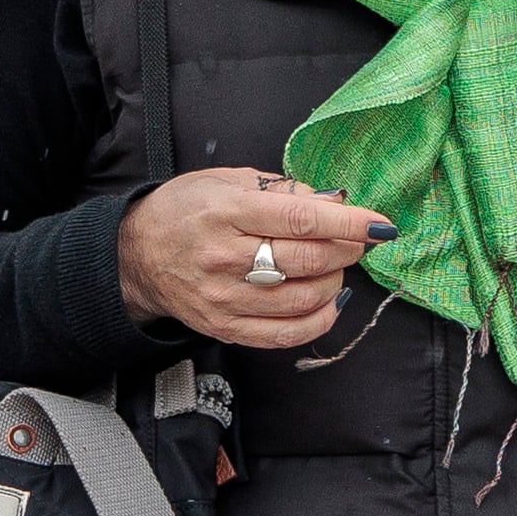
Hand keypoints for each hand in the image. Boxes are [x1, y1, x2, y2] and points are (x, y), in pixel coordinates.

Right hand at [116, 165, 386, 347]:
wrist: (136, 254)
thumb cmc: (187, 210)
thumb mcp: (229, 180)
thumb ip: (284, 190)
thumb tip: (336, 202)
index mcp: (226, 212)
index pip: (300, 219)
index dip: (348, 223)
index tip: (380, 225)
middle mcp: (224, 257)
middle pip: (308, 260)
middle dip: (346, 250)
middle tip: (356, 241)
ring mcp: (224, 298)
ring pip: (304, 298)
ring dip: (335, 281)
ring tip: (332, 265)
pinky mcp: (225, 328)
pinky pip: (287, 334)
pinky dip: (320, 319)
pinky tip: (328, 300)